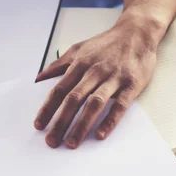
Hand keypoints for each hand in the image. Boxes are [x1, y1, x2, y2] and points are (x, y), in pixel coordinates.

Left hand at [33, 16, 159, 148]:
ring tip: (72, 143)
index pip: (59, 89)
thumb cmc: (106, 43)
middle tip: (51, 141)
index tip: (38, 125)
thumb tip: (38, 77)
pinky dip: (110, 120)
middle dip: (61, 122)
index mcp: (80, 64)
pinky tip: (101, 134)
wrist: (137, 32)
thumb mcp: (78, 49)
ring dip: (82, 125)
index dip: (47, 108)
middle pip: (74, 99)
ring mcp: (113, 78)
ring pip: (94, 103)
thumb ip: (59, 64)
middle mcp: (94, 71)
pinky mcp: (131, 84)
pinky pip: (119, 105)